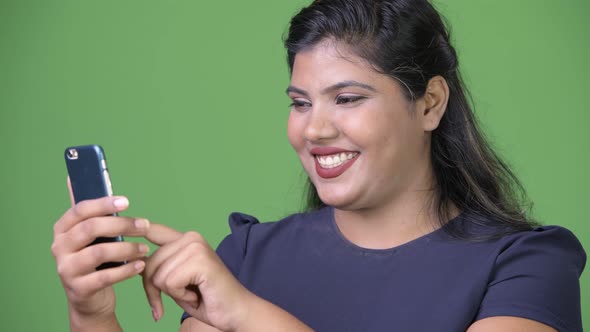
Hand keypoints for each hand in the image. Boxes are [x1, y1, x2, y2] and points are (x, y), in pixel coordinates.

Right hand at [51, 178, 150, 327]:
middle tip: (144, 226)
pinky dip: (126, 270)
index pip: (80, 210)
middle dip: (121, 225)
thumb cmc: (94, 259)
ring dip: (127, 248)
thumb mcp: (89, 235)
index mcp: (62, 229)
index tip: (126, 201)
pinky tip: (141, 265)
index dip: (103, 203)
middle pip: (91, 229)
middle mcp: (59, 248)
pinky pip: (105, 277)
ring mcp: (67, 269)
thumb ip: (88, 210)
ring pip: (99, 253)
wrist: (90, 298)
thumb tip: (73, 176)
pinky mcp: (79, 289)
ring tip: (144, 248)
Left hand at [143, 226, 251, 330]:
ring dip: (172, 293)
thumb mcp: (176, 281)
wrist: (236, 312)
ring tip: (194, 292)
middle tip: (179, 296)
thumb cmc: (207, 299)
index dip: (133, 228)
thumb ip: (160, 268)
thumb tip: (136, 262)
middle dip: (154, 288)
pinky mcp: (200, 260)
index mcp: (186, 239)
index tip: (119, 222)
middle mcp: (191, 238)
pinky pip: (169, 283)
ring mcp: (196, 247)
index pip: (152, 230)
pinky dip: (180, 295)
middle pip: (148, 263)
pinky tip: (198, 293)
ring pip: (158, 276)